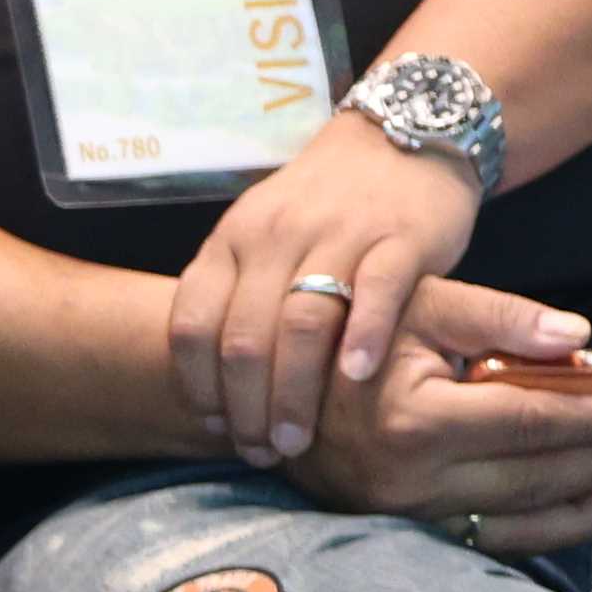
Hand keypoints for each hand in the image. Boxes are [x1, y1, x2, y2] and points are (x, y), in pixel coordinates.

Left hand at [173, 116, 499, 458]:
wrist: (400, 139)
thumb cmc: (323, 207)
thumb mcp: (261, 239)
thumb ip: (236, 297)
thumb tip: (216, 386)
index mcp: (231, 242)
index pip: (191, 323)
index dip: (197, 385)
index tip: (213, 427)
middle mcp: (274, 238)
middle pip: (244, 336)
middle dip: (246, 406)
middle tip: (261, 452)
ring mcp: (336, 236)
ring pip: (301, 322)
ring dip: (295, 391)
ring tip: (298, 440)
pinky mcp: (399, 238)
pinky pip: (374, 292)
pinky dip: (362, 337)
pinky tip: (357, 380)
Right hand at [279, 282, 591, 548]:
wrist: (261, 386)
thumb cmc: (344, 333)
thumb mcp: (414, 305)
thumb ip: (496, 315)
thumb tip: (578, 335)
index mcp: (414, 419)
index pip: (526, 422)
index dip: (585, 416)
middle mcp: (407, 479)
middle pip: (530, 477)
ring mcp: (399, 513)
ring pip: (513, 522)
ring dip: (577, 507)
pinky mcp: (395, 530)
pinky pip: (482, 543)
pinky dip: (536, 534)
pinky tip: (573, 516)